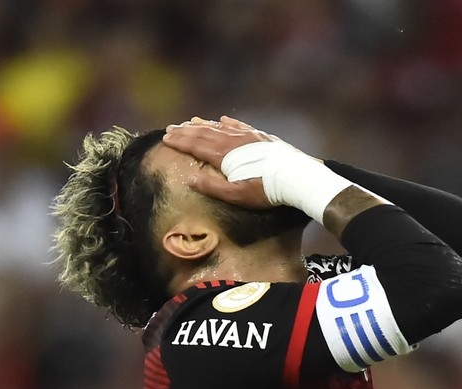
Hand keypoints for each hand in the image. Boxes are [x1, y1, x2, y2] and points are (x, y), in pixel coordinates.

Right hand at [162, 115, 279, 208]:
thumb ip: (212, 187)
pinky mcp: (260, 136)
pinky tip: (222, 119)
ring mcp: (247, 136)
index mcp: (224, 155)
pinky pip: (239, 126)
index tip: (165, 138)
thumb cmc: (265, 191)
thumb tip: (191, 179)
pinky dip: (227, 122)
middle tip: (171, 128)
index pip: (196, 145)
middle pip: (204, 133)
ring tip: (190, 122)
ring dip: (203, 125)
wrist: (296, 178)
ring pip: (220, 127)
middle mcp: (233, 141)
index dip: (179, 141)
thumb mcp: (237, 195)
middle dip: (186, 131)